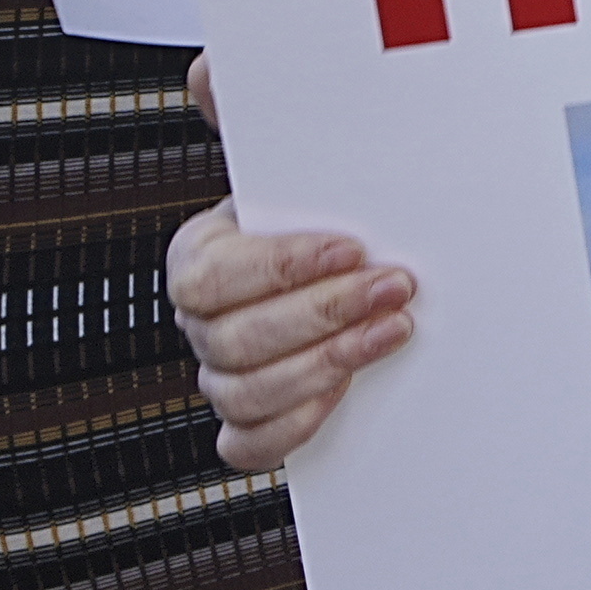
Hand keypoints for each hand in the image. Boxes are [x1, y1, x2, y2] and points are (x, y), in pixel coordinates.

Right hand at [170, 203, 415, 473]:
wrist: (339, 262)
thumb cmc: (322, 222)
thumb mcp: (309, 188)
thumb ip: (307, 183)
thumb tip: (308, 145)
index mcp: (199, 260)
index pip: (212, 276)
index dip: (282, 267)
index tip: (351, 250)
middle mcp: (202, 322)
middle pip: (235, 338)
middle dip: (325, 313)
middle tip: (391, 288)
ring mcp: (221, 376)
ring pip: (245, 393)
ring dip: (326, 362)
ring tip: (390, 330)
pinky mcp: (248, 421)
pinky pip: (251, 444)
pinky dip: (298, 422)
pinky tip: (347, 389)